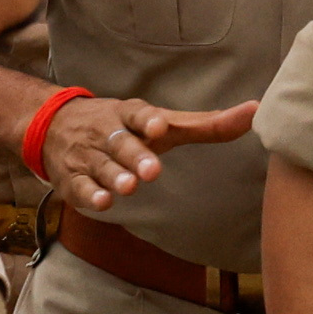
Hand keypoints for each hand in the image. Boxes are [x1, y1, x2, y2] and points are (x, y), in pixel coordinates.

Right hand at [44, 93, 253, 212]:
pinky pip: (80, 187)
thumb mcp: (162, 122)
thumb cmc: (126, 126)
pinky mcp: (72, 178)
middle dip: (135, 156)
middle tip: (152, 171)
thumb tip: (258, 111)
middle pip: (121, 144)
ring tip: (129, 187)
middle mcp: (107, 132)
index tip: (159, 126)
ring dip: (115, 177)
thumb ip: (208, 124)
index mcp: (129, 114)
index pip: (138, 113)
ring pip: (102, 167)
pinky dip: (90, 195)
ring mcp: (88, 155)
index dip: (148, 119)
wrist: (54, 124)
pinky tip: (102, 202)